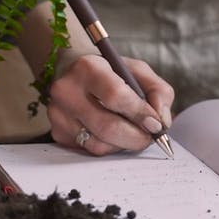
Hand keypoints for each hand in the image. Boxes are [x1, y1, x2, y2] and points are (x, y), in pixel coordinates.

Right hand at [47, 53, 174, 154]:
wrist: (72, 72)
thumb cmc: (110, 72)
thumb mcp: (137, 71)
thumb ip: (158, 91)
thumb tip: (162, 121)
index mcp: (88, 67)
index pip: (116, 96)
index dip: (140, 114)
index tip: (156, 124)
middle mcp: (67, 90)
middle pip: (107, 127)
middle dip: (136, 137)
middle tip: (149, 137)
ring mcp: (58, 114)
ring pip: (99, 145)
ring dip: (123, 145)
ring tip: (131, 133)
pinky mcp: (57, 132)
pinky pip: (90, 150)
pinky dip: (109, 147)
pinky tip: (113, 135)